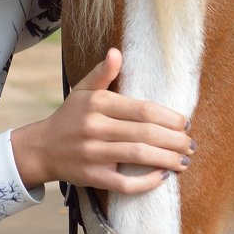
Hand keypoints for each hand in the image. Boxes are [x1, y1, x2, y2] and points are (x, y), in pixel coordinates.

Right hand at [10, 48, 194, 193]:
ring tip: (184, 161)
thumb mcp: (83, 90)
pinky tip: (162, 177)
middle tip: (190, 144)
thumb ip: (103, 73)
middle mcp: (95, 127)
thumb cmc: (71, 116)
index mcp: (97, 103)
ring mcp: (93, 154)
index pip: (142, 109)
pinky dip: (146, 182)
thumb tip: (117, 51)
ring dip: (167, 160)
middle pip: (144, 133)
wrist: (42, 148)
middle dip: (174, 140)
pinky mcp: (93, 177)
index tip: (185, 122)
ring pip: (137, 156)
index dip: (168, 117)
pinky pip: (124, 183)